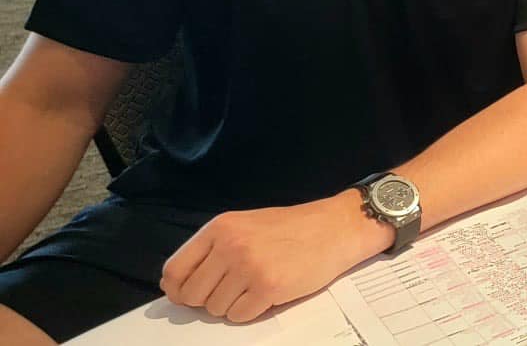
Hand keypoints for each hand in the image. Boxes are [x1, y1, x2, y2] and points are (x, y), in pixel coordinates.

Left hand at [160, 191, 389, 322]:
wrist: (337, 228)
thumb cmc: (292, 229)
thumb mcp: (246, 225)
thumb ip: (213, 249)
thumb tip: (176, 286)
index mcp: (220, 228)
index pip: (175, 270)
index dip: (178, 289)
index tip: (189, 294)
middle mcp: (231, 246)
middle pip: (193, 294)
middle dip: (207, 300)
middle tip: (231, 291)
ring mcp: (249, 267)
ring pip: (215, 308)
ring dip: (231, 305)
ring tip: (254, 287)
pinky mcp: (269, 287)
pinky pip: (239, 316)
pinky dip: (249, 312)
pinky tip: (265, 295)